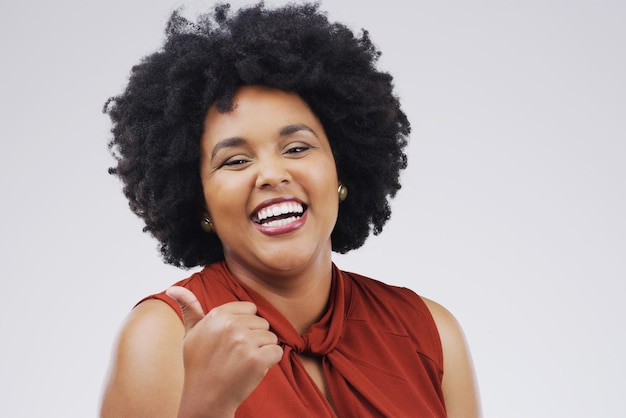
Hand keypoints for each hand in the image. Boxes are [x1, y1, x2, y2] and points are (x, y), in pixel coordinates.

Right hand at [166, 286, 283, 416]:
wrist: (204, 398)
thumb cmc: (198, 365)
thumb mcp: (191, 333)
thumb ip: (189, 308)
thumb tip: (172, 287)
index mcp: (218, 315)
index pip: (250, 309)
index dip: (245, 326)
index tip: (231, 341)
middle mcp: (231, 325)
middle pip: (262, 323)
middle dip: (254, 339)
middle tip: (235, 356)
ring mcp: (245, 342)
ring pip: (271, 338)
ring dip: (262, 351)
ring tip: (242, 363)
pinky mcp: (257, 359)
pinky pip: (277, 352)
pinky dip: (270, 363)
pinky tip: (252, 370)